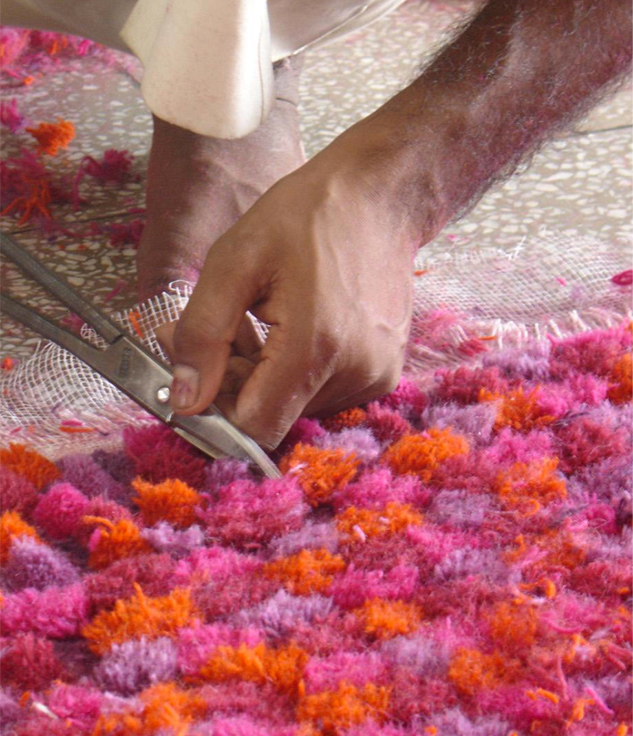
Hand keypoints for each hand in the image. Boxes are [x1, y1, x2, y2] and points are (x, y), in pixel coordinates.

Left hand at [157, 124, 429, 449]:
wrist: (379, 195)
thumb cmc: (305, 217)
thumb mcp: (234, 261)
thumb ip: (202, 335)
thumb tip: (184, 402)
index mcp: (316, 347)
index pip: (254, 428)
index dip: (215, 409)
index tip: (197, 369)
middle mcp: (355, 373)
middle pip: (274, 417)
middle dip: (235, 385)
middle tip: (216, 332)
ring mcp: (376, 375)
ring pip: (296, 406)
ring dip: (265, 378)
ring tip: (257, 323)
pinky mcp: (384, 370)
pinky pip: (323, 392)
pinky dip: (296, 373)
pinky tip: (289, 329)